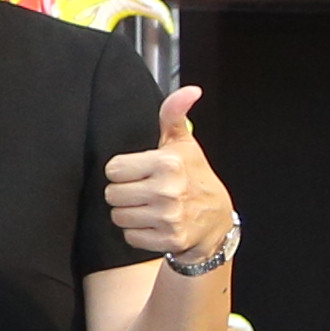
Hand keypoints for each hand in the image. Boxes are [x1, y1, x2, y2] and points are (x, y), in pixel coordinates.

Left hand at [105, 81, 232, 267]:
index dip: (123, 171)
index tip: (139, 172)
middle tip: (144, 191)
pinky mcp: (168, 239)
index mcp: (167, 163)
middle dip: (124, 193)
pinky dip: (139, 233)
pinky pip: (130, 236)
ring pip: (118, 217)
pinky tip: (155, 224)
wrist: (217, 219)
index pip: (113, 169)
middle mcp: (167, 190)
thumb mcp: (184, 144)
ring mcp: (168, 217)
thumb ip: (174, 115)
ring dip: (130, 214)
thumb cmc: (194, 177)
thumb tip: (189, 91)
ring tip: (149, 207)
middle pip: (112, 194)